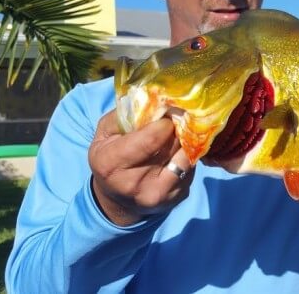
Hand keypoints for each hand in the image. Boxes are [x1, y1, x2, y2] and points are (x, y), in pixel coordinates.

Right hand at [88, 110, 194, 225]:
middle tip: (178, 117)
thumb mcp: (105, 133)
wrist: (118, 199)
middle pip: (172, 144)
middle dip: (177, 127)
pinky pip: (192, 168)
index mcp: (111, 164)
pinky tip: (178, 152)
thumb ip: (126, 115)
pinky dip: (188, 156)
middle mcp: (133, 184)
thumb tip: (154, 100)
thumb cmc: (111, 158)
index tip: (168, 112)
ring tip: (179, 134)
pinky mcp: (177, 198)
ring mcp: (158, 194)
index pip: (152, 138)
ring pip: (187, 156)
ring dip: (186, 141)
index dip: (165, 121)